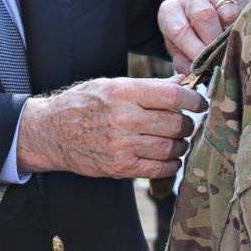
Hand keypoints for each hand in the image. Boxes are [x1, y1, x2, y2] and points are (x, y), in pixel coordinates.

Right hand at [16, 77, 206, 178]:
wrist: (52, 132)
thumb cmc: (83, 104)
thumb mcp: (111, 85)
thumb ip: (147, 86)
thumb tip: (183, 82)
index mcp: (122, 92)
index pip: (172, 94)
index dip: (193, 99)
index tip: (199, 102)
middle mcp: (123, 118)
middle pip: (176, 122)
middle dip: (187, 123)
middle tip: (185, 122)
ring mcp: (122, 145)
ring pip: (172, 147)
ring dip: (181, 144)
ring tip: (175, 139)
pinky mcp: (120, 167)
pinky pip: (160, 168)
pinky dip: (171, 163)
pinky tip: (168, 156)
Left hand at [158, 0, 247, 73]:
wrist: (203, 16)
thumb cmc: (188, 39)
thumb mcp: (180, 50)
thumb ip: (185, 63)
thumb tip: (198, 75)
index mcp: (170, 11)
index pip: (180, 30)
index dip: (194, 50)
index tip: (204, 67)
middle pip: (203, 16)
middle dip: (213, 42)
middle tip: (220, 62)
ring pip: (225, 12)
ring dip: (230, 36)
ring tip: (233, 53)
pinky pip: (240, 11)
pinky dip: (241, 27)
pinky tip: (241, 40)